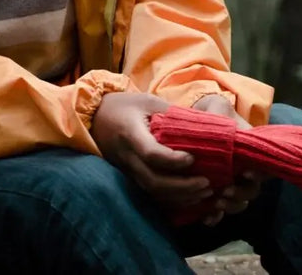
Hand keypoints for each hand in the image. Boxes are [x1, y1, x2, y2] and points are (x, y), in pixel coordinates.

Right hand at [91, 92, 209, 208]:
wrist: (94, 116)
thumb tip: (204, 126)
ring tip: (204, 191)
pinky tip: (190, 197)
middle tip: (207, 183)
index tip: (192, 158)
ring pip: (152, 192)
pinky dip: (171, 200)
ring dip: (180, 197)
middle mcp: (126, 156)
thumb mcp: (148, 101)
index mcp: (131, 133)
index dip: (173, 160)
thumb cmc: (124, 106)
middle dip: (183, 187)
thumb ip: (172, 113)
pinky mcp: (128, 177)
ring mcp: (126, 170)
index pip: (151, 153)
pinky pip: (150, 194)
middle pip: (153, 181)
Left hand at [191, 94, 261, 225]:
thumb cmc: (213, 115)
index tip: (245, 173)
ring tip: (216, 203)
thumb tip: (224, 118)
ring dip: (230, 206)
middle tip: (226, 191)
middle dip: (241, 194)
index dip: (259, 174)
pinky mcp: (216, 193)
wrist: (198, 123)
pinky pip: (220, 211)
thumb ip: (224, 113)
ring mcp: (231, 183)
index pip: (264, 168)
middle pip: (252, 190)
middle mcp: (245, 171)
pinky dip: (215, 217)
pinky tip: (206, 218)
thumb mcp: (220, 110)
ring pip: (239, 203)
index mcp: (250, 153)